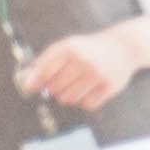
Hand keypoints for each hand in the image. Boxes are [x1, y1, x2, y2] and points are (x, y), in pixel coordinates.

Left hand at [17, 28, 146, 112]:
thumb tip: (24, 77)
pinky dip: (85, 100)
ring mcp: (96, 74)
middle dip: (54, 88)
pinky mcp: (108, 87)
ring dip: (69, 95)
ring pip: (68, 99)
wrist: (124, 46)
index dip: (33, 82)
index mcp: (71, 48)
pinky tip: (90, 89)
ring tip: (77, 84)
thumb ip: (47, 60)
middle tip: (63, 81)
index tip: (29, 87)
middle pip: (54, 88)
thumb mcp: (70, 45)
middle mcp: (83, 60)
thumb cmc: (91, 48)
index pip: (44, 71)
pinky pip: (86, 104)